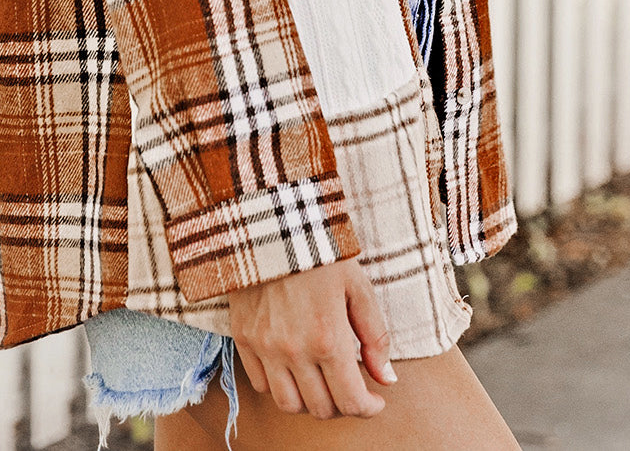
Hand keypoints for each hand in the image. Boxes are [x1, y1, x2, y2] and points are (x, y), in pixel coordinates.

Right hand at [226, 256, 397, 419]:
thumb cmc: (320, 250)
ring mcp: (264, 346)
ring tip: (321, 382)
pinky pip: (260, 384)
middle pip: (321, 408)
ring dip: (310, 402)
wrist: (271, 221)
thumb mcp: (357, 286)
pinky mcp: (243, 337)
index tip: (375, 399)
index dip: (369, 408)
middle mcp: (294, 350)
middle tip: (350, 386)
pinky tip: (293, 367)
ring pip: (288, 404)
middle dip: (343, 405)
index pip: (351, 401)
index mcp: (328, 338)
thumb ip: (375, 336)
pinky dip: (279, 385)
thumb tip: (386, 378)